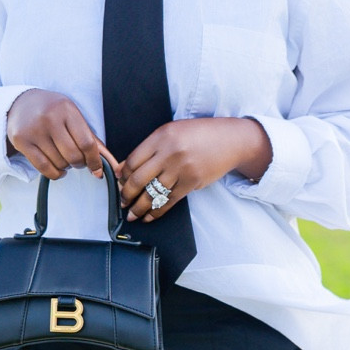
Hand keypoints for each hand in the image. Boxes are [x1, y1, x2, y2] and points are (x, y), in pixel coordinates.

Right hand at [6, 89, 115, 180]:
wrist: (20, 103)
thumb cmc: (53, 112)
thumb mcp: (73, 117)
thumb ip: (92, 140)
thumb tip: (113, 166)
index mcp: (66, 109)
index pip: (87, 142)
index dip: (95, 160)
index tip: (97, 169)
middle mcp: (49, 118)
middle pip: (73, 155)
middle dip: (80, 164)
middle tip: (78, 161)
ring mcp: (34, 130)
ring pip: (59, 163)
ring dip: (66, 167)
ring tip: (64, 159)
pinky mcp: (22, 141)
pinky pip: (44, 168)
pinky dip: (55, 174)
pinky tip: (58, 170)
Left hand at [117, 117, 271, 221]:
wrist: (230, 140)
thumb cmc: (199, 135)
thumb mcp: (172, 132)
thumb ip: (151, 148)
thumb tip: (125, 168)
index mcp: (161, 136)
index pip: (133, 160)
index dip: (122, 176)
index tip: (119, 184)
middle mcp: (169, 152)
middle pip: (138, 179)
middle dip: (126, 195)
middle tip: (122, 202)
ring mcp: (181, 168)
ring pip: (152, 194)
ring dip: (138, 208)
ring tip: (132, 214)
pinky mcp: (191, 182)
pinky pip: (168, 201)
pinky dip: (156, 212)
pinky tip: (149, 217)